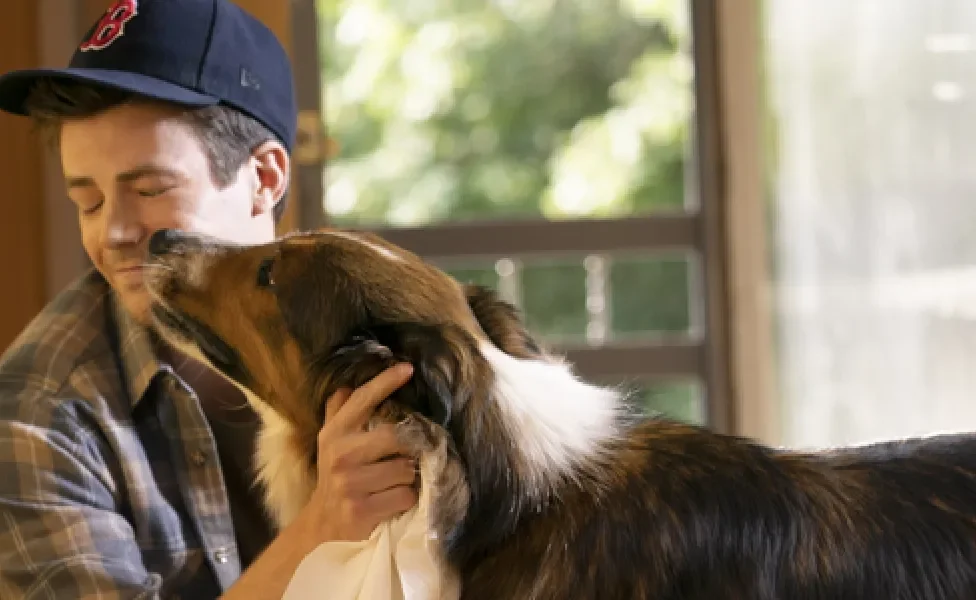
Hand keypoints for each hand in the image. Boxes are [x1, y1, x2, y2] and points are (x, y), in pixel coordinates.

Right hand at [299, 363, 419, 543]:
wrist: (323, 526)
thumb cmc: (335, 479)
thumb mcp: (330, 444)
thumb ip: (338, 414)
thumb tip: (346, 386)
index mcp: (334, 434)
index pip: (362, 400)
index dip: (385, 382)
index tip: (408, 368)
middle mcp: (340, 455)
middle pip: (395, 437)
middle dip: (408, 449)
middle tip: (406, 456)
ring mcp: (350, 483)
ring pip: (405, 469)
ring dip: (407, 478)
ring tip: (393, 483)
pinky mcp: (362, 509)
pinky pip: (405, 496)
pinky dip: (406, 499)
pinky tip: (392, 502)